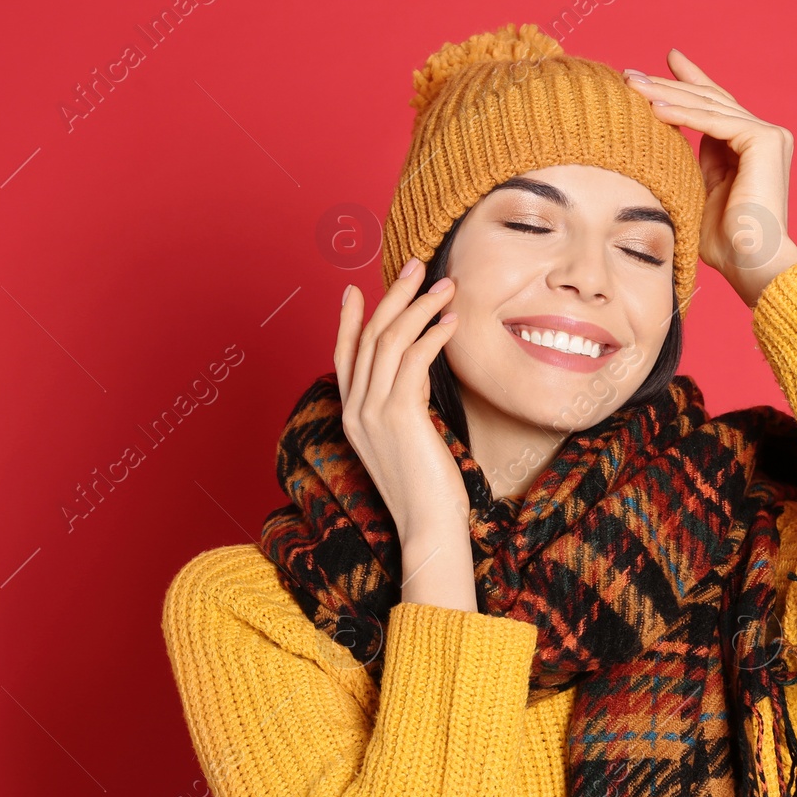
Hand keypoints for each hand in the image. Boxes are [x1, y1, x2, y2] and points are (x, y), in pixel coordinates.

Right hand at [335, 259, 470, 549]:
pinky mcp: (398, 416)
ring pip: (389, 341)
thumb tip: (416, 388)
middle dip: (392, 296)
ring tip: (446, 287)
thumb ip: (403, 414)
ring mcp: (372, 413)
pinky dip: (432, 334)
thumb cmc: (428, 494)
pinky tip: (451, 322)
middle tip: (415, 266)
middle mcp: (355, 411)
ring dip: (419, 306)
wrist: (429, 529)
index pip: (344, 357)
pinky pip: (412, 359)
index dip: (349, 320)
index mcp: (352, 418)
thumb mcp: (408, 446)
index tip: (358, 290)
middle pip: (367, 337)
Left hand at [624, 49, 796, 308]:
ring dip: (668, 95)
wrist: (752, 264)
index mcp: (751, 146)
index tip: (661, 65)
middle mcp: (765, 135)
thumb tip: (665, 143)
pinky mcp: (765, 141)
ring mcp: (769, 136)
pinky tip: (655, 108)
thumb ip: (693, 165)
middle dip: (669, 84)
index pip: (713, 106)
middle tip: (630, 73)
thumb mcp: (701, 193)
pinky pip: (715, 123)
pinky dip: (684, 115)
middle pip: (709, 100)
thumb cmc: (725, 244)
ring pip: (709, 107)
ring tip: (632, 85)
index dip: (687, 83)